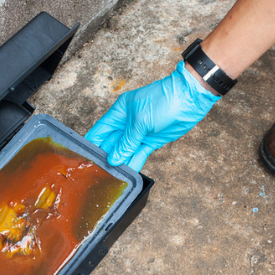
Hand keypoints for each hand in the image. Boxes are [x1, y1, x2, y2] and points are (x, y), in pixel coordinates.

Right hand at [85, 61, 220, 169]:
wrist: (190, 99)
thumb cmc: (164, 100)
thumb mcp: (141, 121)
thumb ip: (127, 141)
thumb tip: (114, 158)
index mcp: (120, 112)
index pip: (101, 130)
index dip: (92, 143)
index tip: (84, 157)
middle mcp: (128, 123)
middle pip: (111, 142)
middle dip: (105, 156)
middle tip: (98, 171)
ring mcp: (140, 133)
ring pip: (125, 151)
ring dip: (120, 162)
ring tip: (112, 176)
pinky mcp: (152, 141)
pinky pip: (139, 154)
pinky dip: (134, 162)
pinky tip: (127, 172)